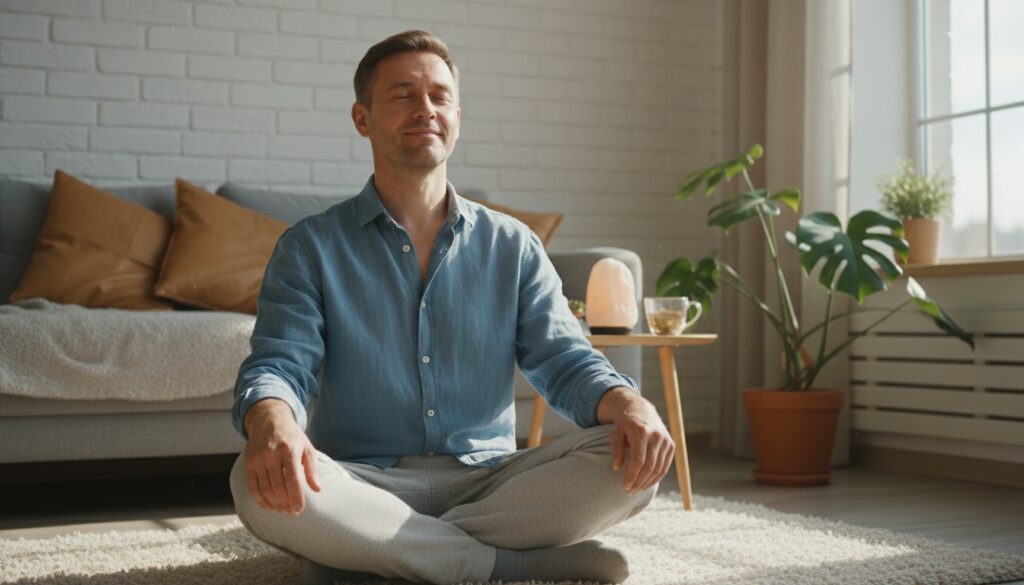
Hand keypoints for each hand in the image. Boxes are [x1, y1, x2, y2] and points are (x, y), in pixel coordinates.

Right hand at [243, 399, 321, 514]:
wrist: (269, 420)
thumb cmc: (292, 437)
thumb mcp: (307, 447)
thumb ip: (312, 468)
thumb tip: (318, 489)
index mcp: (289, 450)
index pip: (293, 479)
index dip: (296, 497)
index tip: (300, 509)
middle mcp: (272, 454)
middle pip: (278, 487)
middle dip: (285, 503)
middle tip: (292, 512)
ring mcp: (258, 459)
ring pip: (265, 489)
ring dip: (274, 504)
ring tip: (284, 510)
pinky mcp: (248, 463)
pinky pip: (253, 487)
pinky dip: (261, 500)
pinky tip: (269, 506)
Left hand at [599, 388, 674, 492]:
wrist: (642, 410)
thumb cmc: (625, 425)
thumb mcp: (616, 433)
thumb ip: (616, 449)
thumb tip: (616, 468)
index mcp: (641, 432)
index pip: (638, 460)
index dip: (632, 476)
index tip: (624, 486)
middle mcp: (656, 436)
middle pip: (649, 466)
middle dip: (639, 482)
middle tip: (629, 491)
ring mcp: (666, 441)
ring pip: (658, 469)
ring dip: (647, 482)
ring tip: (636, 489)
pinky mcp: (671, 445)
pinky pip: (665, 466)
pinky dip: (656, 477)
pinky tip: (646, 484)